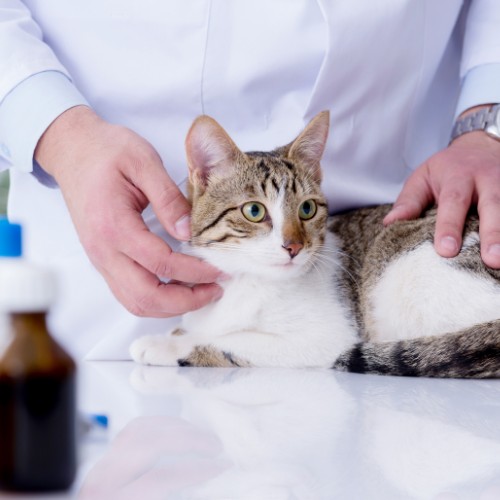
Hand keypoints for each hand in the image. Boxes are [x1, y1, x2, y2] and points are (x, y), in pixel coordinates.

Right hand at [35, 106, 222, 316]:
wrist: (72, 150)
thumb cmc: (106, 151)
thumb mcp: (143, 162)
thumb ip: (168, 199)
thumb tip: (190, 233)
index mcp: (114, 226)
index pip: (161, 264)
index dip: (195, 272)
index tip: (220, 270)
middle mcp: (103, 251)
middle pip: (146, 297)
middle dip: (185, 301)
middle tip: (215, 290)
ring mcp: (100, 259)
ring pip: (136, 302)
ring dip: (171, 305)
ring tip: (201, 292)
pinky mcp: (103, 260)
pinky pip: (129, 293)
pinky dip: (156, 300)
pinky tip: (178, 288)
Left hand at [384, 115, 499, 268]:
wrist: (481, 144)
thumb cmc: (447, 168)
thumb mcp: (423, 177)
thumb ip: (409, 201)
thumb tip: (390, 223)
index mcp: (459, 176)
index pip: (453, 203)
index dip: (449, 227)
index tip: (446, 251)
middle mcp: (487, 180)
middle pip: (492, 206)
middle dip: (492, 233)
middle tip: (491, 260)